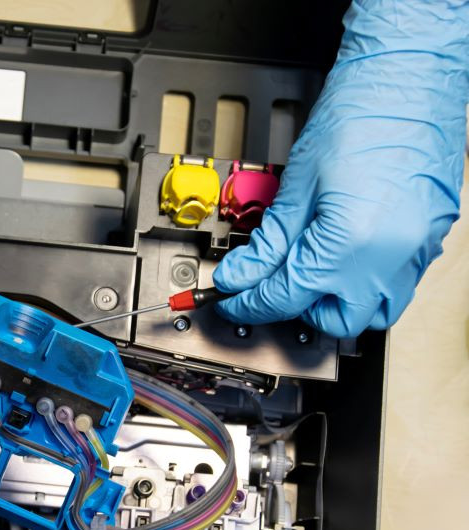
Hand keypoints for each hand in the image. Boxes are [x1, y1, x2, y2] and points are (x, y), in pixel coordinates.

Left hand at [213, 0, 467, 337]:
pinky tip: (340, 260)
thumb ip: (269, 241)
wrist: (409, 80)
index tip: (231, 297)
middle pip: (332, 319)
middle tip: (263, 287)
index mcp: (351, 244)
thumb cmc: (360, 116)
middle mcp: (389, 258)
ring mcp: (416, 252)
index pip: (287, 296)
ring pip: (373, 312)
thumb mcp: (297, 184)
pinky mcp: (430, 241)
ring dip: (334, 304)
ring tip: (304, 276)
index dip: (250, 301)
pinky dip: (364, 285)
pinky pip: (396, 286)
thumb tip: (241, 274)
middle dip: (293, 309)